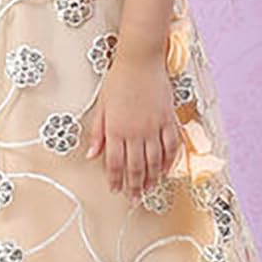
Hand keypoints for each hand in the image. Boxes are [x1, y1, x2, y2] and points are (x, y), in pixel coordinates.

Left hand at [86, 48, 180, 200]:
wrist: (140, 61)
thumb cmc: (119, 79)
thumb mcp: (101, 106)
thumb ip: (97, 133)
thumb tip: (91, 154)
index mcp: (116, 130)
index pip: (114, 163)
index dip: (115, 179)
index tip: (116, 189)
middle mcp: (135, 132)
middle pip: (135, 167)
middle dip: (134, 186)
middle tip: (134, 199)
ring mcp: (154, 127)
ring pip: (154, 161)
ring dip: (151, 179)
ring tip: (149, 190)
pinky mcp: (168, 120)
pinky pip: (171, 147)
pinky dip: (169, 161)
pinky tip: (165, 170)